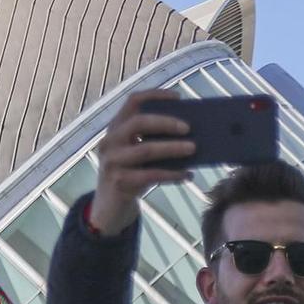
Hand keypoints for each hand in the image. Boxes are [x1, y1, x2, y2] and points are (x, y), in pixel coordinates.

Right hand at [88, 90, 195, 235]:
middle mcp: (110, 141)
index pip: (132, 102)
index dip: (155, 95)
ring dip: (172, 148)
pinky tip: (187, 174)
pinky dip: (172, 174)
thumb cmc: (131, 174)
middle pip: (138, 122)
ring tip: (193, 148)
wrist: (110, 208)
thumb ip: (153, 140)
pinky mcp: (120, 182)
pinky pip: (151, 175)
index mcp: (115, 128)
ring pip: (146, 149)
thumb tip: (189, 131)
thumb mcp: (138, 154)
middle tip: (188, 128)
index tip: (178, 97)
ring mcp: (112, 162)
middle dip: (165, 123)